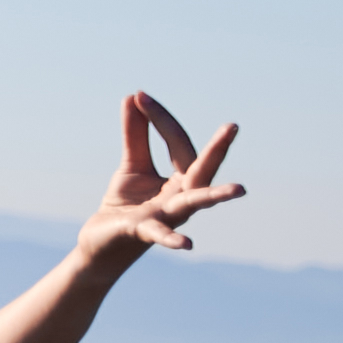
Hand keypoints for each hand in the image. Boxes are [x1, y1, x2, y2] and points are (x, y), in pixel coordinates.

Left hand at [77, 92, 242, 265]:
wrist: (102, 243)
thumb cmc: (125, 205)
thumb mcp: (131, 166)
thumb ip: (136, 135)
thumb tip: (133, 96)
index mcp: (182, 178)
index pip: (177, 141)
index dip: (159, 118)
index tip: (140, 96)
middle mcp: (182, 197)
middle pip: (202, 170)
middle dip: (217, 149)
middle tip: (233, 126)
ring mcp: (166, 216)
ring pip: (194, 203)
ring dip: (214, 196)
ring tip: (239, 190)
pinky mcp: (144, 232)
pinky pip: (160, 235)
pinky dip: (171, 239)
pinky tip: (186, 245)